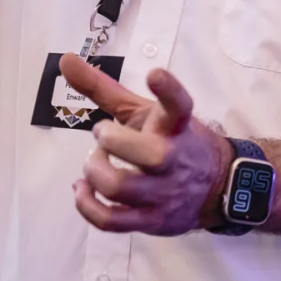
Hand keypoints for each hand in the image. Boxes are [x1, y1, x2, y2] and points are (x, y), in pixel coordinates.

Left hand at [57, 54, 233, 235]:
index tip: (155, 74)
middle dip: (113, 141)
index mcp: (176, 127)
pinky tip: (82, 189)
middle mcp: (173, 159)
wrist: (216, 188)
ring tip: (94, 163)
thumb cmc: (171, 141)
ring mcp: (163, 193)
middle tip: (103, 133)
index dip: (169, 91)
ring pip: (121, 187)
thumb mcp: (144, 111)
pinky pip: (111, 221)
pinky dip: (86, 205)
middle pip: (150, 155)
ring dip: (95, 171)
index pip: (180, 106)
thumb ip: (104, 88)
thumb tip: (64, 60)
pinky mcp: (151, 220)